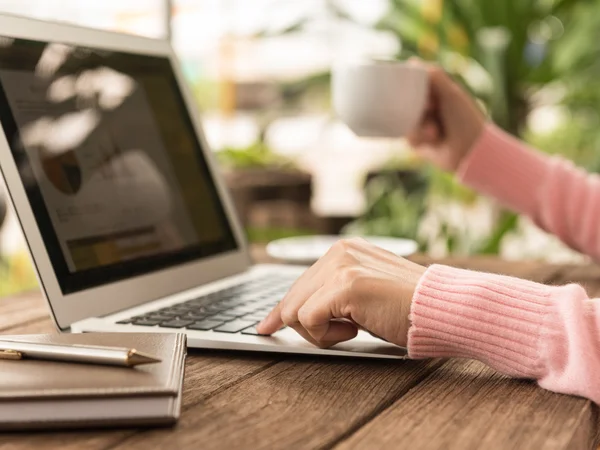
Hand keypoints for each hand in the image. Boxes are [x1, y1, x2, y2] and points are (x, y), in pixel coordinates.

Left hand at [256, 238, 425, 347]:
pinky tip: (354, 330)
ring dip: (320, 332)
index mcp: (343, 251)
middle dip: (303, 327)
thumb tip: (298, 314)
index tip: (266, 326)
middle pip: (291, 298)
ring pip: (294, 311)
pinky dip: (326, 335)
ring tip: (352, 329)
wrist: (443, 308)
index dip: (281, 309)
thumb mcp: (364, 295)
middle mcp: (338, 252)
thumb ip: (333, 296)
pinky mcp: (345, 285)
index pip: (299, 283)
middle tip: (334, 337)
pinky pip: (308, 319)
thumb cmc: (407, 308)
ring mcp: (341, 267)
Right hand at [406, 60, 485, 171]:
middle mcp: (429, 108)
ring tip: (436, 132)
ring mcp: (423, 125)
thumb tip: (412, 62)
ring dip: (420, 126)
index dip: (411, 86)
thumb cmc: (465, 120)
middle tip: (431, 109)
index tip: (414, 89)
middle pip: (406, 102)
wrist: (470, 152)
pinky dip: (419, 138)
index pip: (414, 84)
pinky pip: (408, 137)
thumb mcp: (451, 94)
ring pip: (405, 121)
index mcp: (438, 94)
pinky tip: (433, 140)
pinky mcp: (419, 142)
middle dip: (416, 108)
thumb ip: (435, 77)